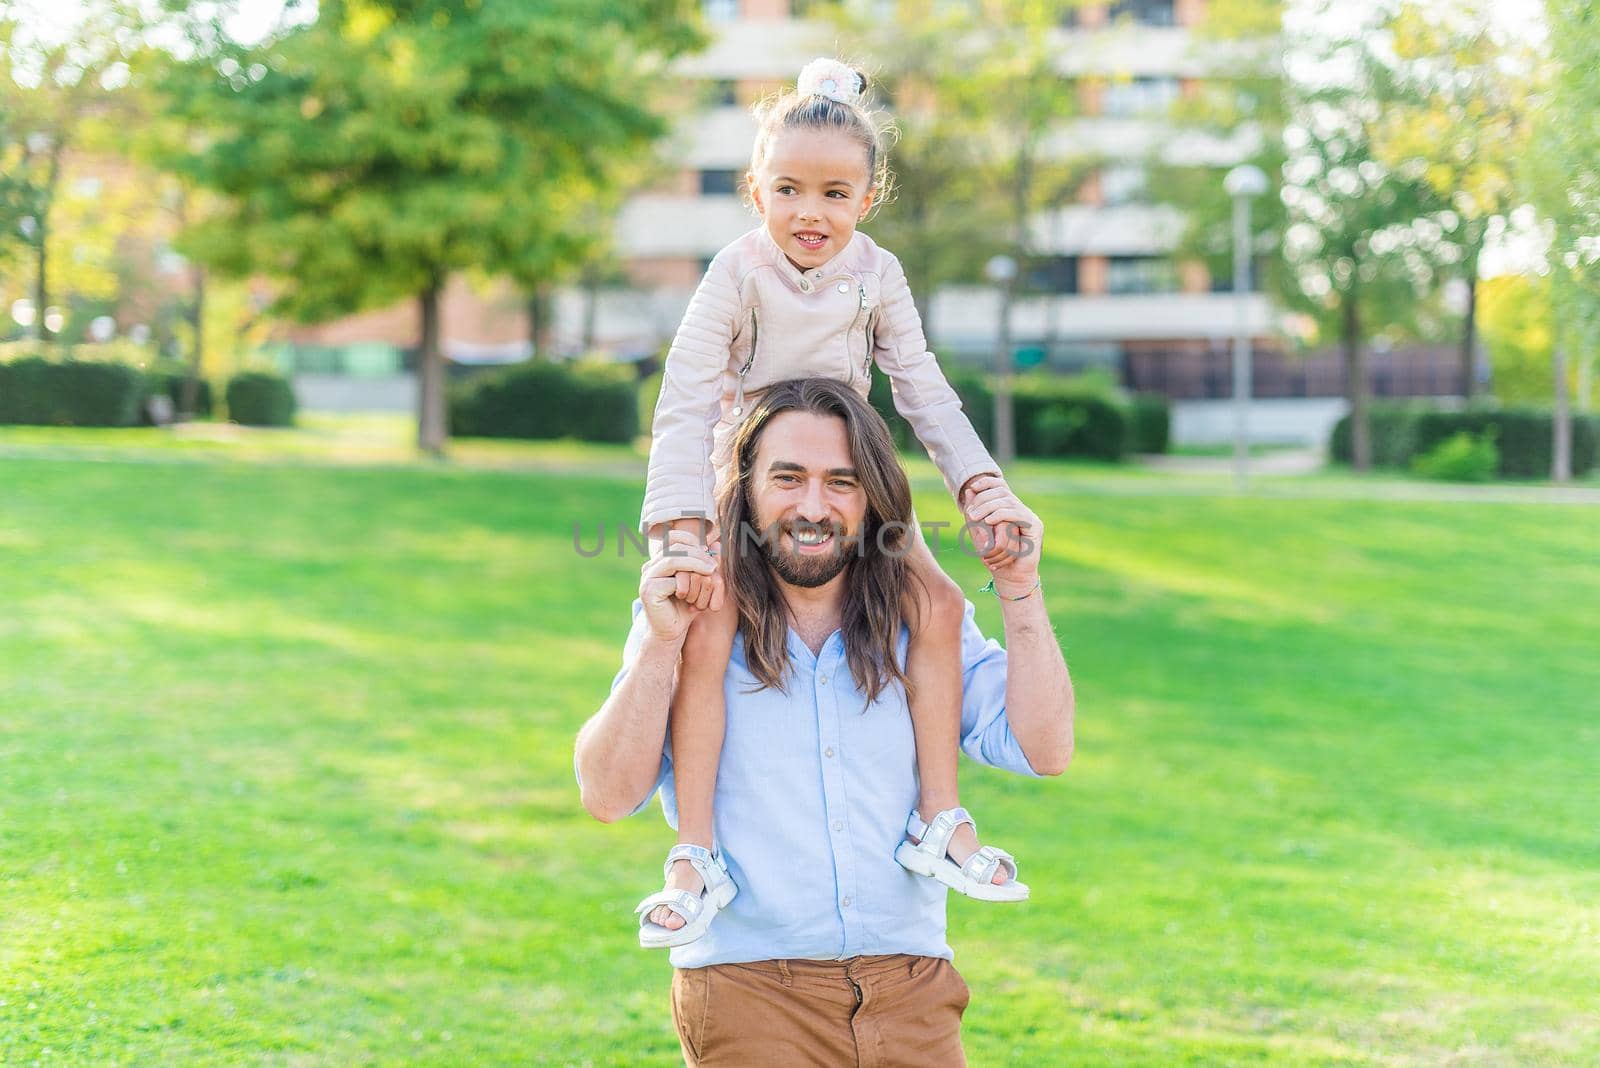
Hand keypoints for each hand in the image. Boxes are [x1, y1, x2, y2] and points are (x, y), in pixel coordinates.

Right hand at [639, 530, 723, 642]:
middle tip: (714, 565)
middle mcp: (650, 566)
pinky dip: (687, 586)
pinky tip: (693, 595)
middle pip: (675, 547)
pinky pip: (672, 581)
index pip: (672, 537)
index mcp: (659, 561)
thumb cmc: (686, 606)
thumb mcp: (699, 582)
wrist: (673, 631)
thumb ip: (706, 563)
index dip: (691, 540)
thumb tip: (717, 543)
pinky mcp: (649, 591)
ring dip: (696, 564)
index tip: (708, 550)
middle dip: (698, 554)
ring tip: (711, 571)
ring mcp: (647, 578)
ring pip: (673, 560)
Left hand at [961, 476, 1042, 594]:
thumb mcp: (979, 529)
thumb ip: (975, 510)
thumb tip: (969, 489)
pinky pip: (1017, 514)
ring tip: (974, 517)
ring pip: (1007, 501)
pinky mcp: (1035, 525)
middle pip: (1002, 491)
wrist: (1010, 574)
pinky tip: (989, 520)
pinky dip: (1001, 515)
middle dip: (983, 499)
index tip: (973, 487)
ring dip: (988, 507)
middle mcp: (1020, 508)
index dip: (987, 482)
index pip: (1000, 485)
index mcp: (1008, 506)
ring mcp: (1029, 516)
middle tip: (970, 513)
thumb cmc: (994, 554)